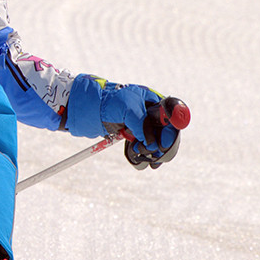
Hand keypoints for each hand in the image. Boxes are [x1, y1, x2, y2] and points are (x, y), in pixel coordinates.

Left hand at [65, 74, 185, 166]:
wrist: (87, 108)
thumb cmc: (108, 102)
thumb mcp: (128, 107)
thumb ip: (142, 123)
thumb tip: (151, 143)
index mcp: (152, 101)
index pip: (172, 117)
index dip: (172, 131)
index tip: (164, 143)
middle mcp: (150, 113)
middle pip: (167, 133)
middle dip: (162, 146)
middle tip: (155, 155)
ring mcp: (141, 125)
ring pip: (156, 143)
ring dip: (152, 152)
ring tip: (140, 155)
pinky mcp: (132, 135)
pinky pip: (143, 149)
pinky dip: (142, 156)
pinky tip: (137, 159)